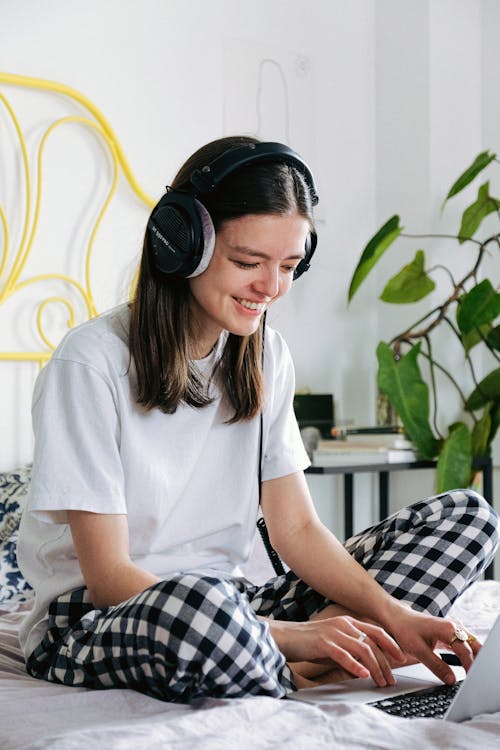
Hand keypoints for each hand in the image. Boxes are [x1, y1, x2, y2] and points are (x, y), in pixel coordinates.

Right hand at [270, 615, 405, 686]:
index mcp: (347, 622)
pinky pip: (343, 654)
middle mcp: (343, 624)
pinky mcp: (323, 643)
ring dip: (375, 667)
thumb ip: (350, 649)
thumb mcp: (335, 644)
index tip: (402, 658)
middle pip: (372, 642)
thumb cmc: (309, 642)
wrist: (285, 637)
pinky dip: (355, 665)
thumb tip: (368, 665)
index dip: (391, 644)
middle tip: (391, 679)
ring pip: (362, 649)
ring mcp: (333, 632)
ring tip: (380, 681)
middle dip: (385, 662)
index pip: (376, 631)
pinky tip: (363, 675)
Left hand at [385, 606, 480, 684]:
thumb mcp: (418, 651)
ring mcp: (453, 629)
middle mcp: (453, 626)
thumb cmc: (405, 630)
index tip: (471, 680)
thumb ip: (436, 666)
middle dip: (478, 661)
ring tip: (473, 674)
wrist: (398, 618)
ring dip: (475, 657)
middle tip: (475, 678)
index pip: (465, 651)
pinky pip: (464, 644)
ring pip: (471, 644)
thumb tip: (452, 680)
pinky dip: (468, 655)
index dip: (470, 667)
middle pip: (473, 645)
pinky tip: (468, 666)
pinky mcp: (450, 634)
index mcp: (447, 629)